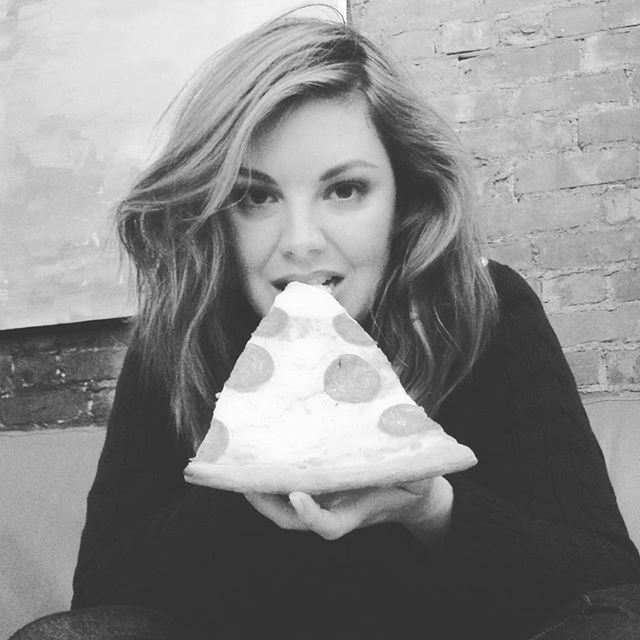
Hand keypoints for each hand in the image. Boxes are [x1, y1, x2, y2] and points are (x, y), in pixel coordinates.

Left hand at [244, 475, 452, 543]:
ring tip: (242, 465)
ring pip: (285, 506)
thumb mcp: (420, 478)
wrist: (413, 493)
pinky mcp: (321, 488)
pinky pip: (291, 486)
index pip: (329, 525)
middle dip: (266, 503)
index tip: (297, 495)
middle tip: (246, 479)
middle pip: (292, 520)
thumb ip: (414, 473)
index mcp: (357, 511)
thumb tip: (410, 461)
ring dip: (262, 489)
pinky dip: (274, 475)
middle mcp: (334, 509)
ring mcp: (325, 501)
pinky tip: (262, 453)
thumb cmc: (415, 483)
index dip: (311, 515)